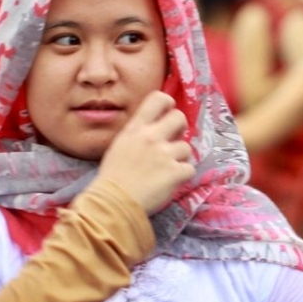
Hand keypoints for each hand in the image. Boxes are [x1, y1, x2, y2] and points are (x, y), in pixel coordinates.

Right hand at [95, 91, 194, 213]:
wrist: (113, 202)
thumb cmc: (112, 176)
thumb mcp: (119, 145)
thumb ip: (137, 135)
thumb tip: (153, 130)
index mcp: (136, 128)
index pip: (158, 99)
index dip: (167, 103)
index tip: (167, 112)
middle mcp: (151, 137)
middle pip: (179, 117)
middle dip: (180, 128)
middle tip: (174, 140)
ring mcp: (165, 154)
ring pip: (187, 147)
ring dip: (180, 158)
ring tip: (167, 169)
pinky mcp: (175, 173)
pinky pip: (189, 169)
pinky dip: (182, 176)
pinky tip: (170, 182)